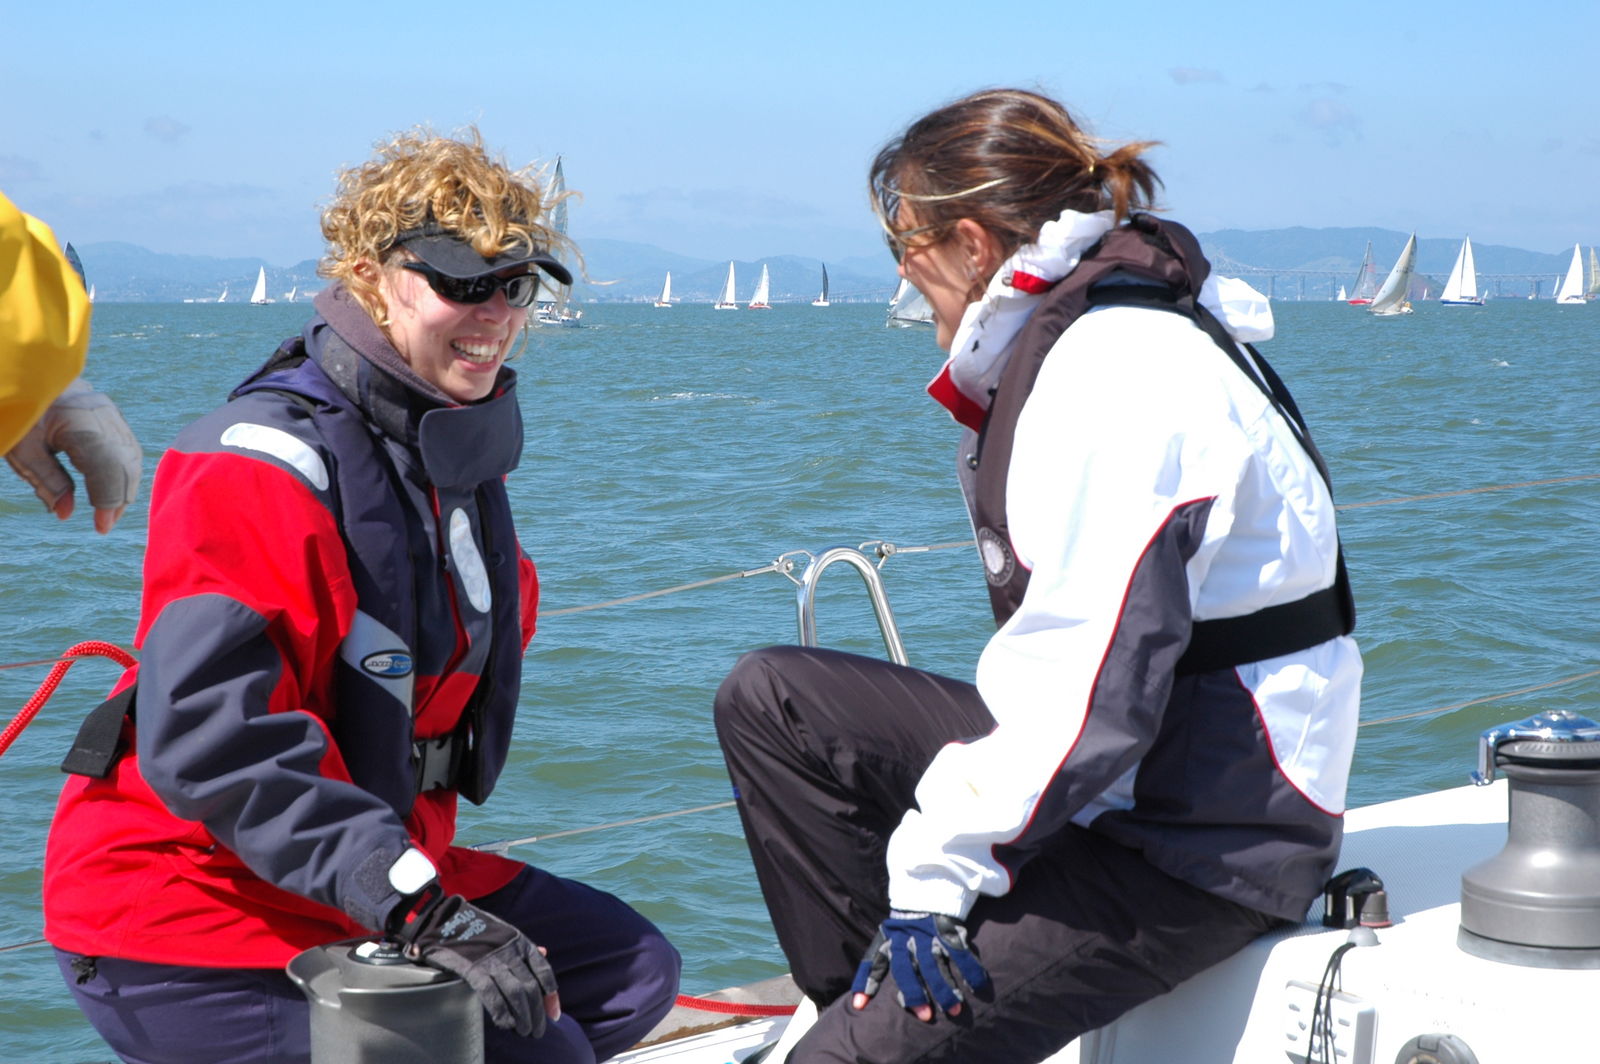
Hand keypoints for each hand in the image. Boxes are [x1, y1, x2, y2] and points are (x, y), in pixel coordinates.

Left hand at [6, 378, 139, 532]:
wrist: (21, 372)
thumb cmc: (15, 411)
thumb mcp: (22, 450)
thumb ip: (47, 482)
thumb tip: (65, 513)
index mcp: (82, 426)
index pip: (107, 473)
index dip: (107, 504)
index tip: (100, 528)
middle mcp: (103, 418)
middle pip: (126, 467)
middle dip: (119, 499)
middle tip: (105, 524)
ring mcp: (109, 413)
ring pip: (131, 457)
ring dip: (124, 486)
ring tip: (109, 509)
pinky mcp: (109, 412)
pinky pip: (127, 446)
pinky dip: (123, 469)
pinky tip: (111, 485)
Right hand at [393, 889, 559, 1036]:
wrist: (445, 918)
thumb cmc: (476, 929)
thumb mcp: (504, 933)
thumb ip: (523, 947)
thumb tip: (545, 953)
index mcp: (520, 942)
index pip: (543, 971)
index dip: (551, 995)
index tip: (553, 1014)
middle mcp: (510, 951)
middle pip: (532, 988)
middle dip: (537, 1013)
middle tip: (537, 1031)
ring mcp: (492, 960)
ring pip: (516, 993)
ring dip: (523, 1017)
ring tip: (524, 1032)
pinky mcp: (473, 969)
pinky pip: (492, 995)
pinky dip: (501, 1013)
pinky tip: (505, 1024)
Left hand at [850, 910, 988, 1020]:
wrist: (928, 886)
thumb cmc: (906, 922)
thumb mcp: (888, 935)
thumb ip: (878, 963)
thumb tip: (859, 1002)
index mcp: (890, 939)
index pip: (875, 962)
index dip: (866, 982)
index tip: (859, 1006)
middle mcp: (907, 938)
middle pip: (907, 969)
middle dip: (915, 994)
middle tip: (925, 1016)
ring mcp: (928, 934)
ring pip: (935, 965)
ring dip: (946, 989)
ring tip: (955, 1010)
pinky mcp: (948, 929)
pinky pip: (960, 953)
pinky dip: (970, 970)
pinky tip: (977, 987)